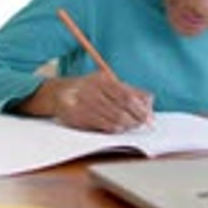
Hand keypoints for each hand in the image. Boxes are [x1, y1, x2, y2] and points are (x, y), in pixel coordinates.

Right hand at [20, 72, 153, 133]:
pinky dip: (113, 128)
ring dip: (126, 125)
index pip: (127, 95)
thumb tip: (150, 103)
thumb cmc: (89, 90)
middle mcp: (92, 88)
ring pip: (113, 117)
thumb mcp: (107, 84)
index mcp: (103, 79)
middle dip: (136, 118)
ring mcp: (83, 101)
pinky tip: (116, 128)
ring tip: (129, 126)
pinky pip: (100, 125)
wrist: (57, 93)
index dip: (141, 108)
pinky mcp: (76, 115)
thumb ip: (129, 91)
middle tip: (142, 124)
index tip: (150, 118)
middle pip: (122, 106)